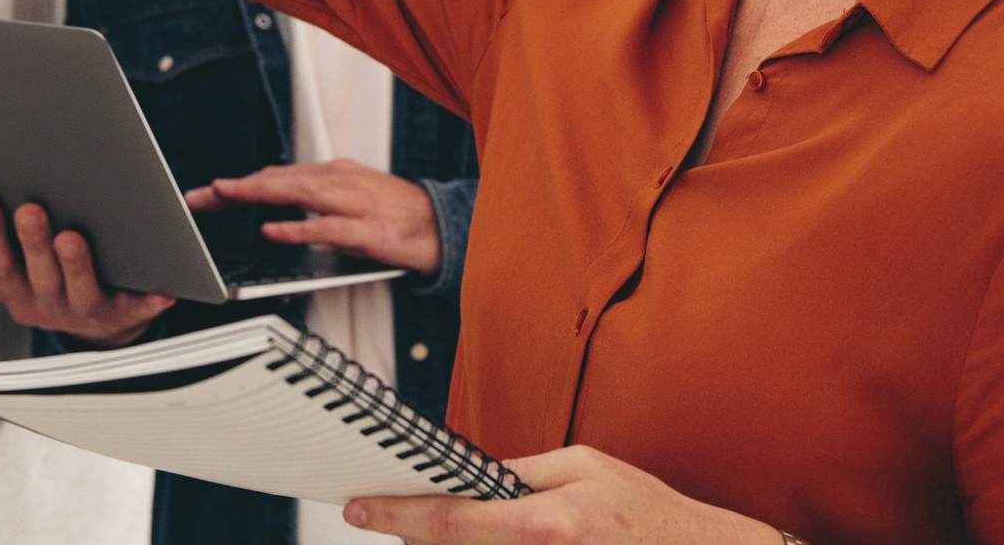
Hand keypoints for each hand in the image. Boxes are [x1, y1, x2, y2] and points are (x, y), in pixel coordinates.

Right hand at [0, 196, 173, 347]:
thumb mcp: (5, 283)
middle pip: (39, 277)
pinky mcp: (127, 314)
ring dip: (76, 266)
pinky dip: (147, 300)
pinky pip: (137, 308)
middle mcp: (51, 306)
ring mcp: (88, 311)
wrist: (103, 328)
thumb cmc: (49, 289)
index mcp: (19, 296)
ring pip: (80, 290)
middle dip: (33, 244)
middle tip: (30, 209)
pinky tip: (159, 286)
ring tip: (73, 237)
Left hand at [184, 160, 441, 274]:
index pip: (278, 175)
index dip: (241, 183)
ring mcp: (355, 203)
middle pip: (280, 179)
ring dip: (259, 193)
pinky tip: (274, 229)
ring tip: (227, 196)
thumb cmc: (396, 215)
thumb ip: (316, 200)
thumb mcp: (351, 199)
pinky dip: (298, 227)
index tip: (210, 193)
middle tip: (202, 195)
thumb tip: (276, 207)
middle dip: (237, 187)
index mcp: (335, 174)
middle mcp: (341, 181)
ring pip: (299, 192)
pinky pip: (327, 227)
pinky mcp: (368, 230)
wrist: (442, 227)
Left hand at [344, 446, 779, 544]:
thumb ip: (522, 473)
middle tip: (380, 513)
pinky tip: (470, 537)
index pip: (451, 520)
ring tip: (423, 524)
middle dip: (410, 533)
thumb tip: (470, 473)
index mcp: (546, 522)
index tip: (358, 507)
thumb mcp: (584, 467)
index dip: (396, 515)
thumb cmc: (645, 512)